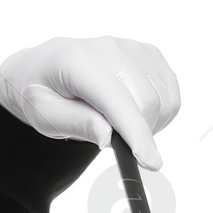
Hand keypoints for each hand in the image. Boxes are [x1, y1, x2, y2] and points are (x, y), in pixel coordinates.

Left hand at [0, 35, 180, 168]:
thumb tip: (108, 137)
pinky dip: (160, 113)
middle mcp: (110, 48)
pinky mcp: (148, 54)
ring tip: (119, 126)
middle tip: (113, 143)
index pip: (117, 101)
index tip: (151, 164)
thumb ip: (77, 124)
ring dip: (149, 125)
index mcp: (78, 62)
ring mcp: (132, 47)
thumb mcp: (45, 116)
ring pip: (163, 99)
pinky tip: (134, 115)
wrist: (45, 67)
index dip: (137, 134)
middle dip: (138, 135)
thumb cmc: (42, 94)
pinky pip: (170, 92)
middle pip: (146, 102)